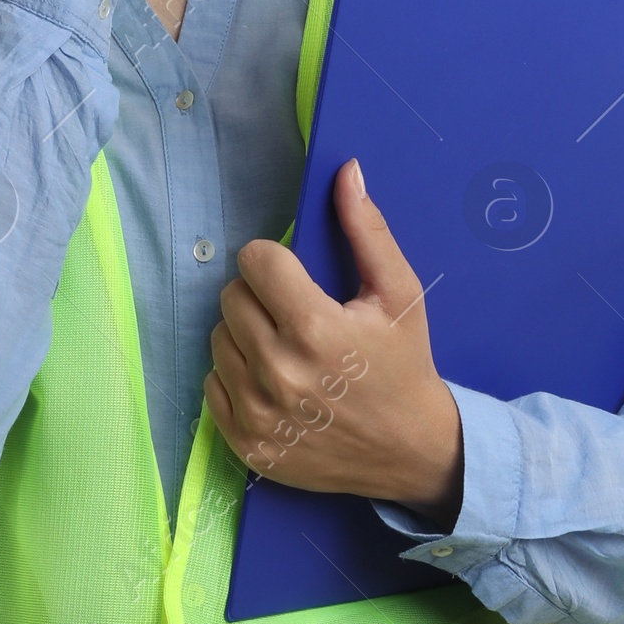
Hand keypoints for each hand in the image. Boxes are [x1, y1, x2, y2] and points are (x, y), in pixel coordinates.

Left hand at [203, 160, 463, 525]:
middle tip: (294, 314)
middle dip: (260, 296)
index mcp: (315, 328)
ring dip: (245, 335)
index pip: (255, 261)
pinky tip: (272, 382)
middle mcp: (279, 372)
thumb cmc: (404, 366)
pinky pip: (211, 384)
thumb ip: (368, 230)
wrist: (412, 452)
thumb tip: (346, 170)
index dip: (274, 261)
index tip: (295, 277)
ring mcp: (258, 413)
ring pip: (218, 338)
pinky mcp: (245, 444)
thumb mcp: (400, 295)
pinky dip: (235, 377)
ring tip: (285, 348)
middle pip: (231, 298)